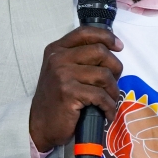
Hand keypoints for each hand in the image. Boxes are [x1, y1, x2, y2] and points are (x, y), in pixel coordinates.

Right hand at [29, 26, 122, 152]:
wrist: (39, 125)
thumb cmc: (55, 99)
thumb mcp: (61, 71)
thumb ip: (78, 58)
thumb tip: (110, 52)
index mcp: (57, 49)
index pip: (85, 32)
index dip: (106, 36)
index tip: (118, 46)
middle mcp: (58, 58)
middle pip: (100, 51)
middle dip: (115, 67)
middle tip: (114, 82)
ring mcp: (63, 75)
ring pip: (104, 75)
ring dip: (113, 90)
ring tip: (111, 100)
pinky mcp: (69, 92)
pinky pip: (100, 95)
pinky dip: (109, 106)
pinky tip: (107, 113)